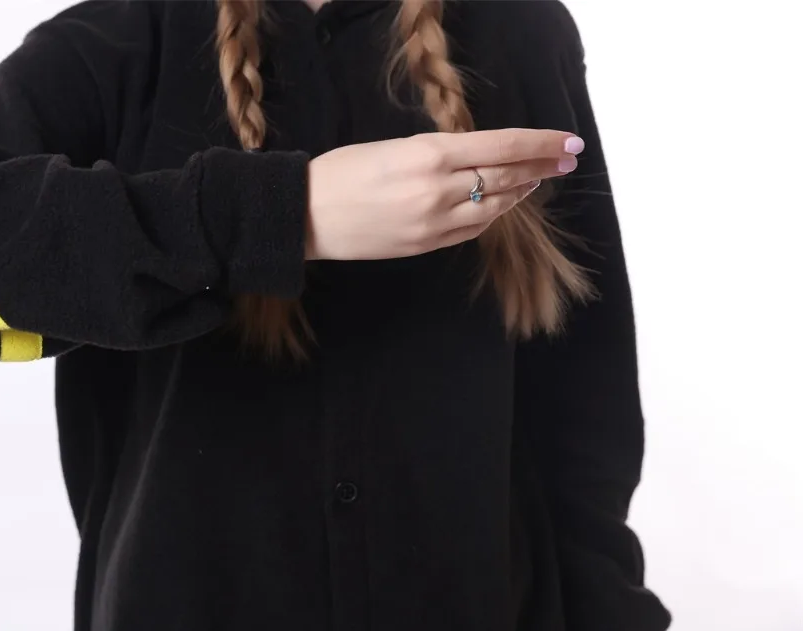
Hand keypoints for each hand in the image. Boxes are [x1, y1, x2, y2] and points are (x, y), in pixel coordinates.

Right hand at [306, 129, 584, 259]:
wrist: (305, 215)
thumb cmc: (340, 172)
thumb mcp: (393, 146)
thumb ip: (438, 153)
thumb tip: (476, 156)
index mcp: (429, 154)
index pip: (502, 146)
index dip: (540, 144)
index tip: (568, 141)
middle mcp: (438, 189)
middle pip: (505, 178)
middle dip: (540, 168)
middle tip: (565, 160)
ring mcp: (434, 223)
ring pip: (493, 207)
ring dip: (519, 192)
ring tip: (535, 181)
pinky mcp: (425, 246)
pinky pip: (471, 230)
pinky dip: (492, 215)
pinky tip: (500, 205)